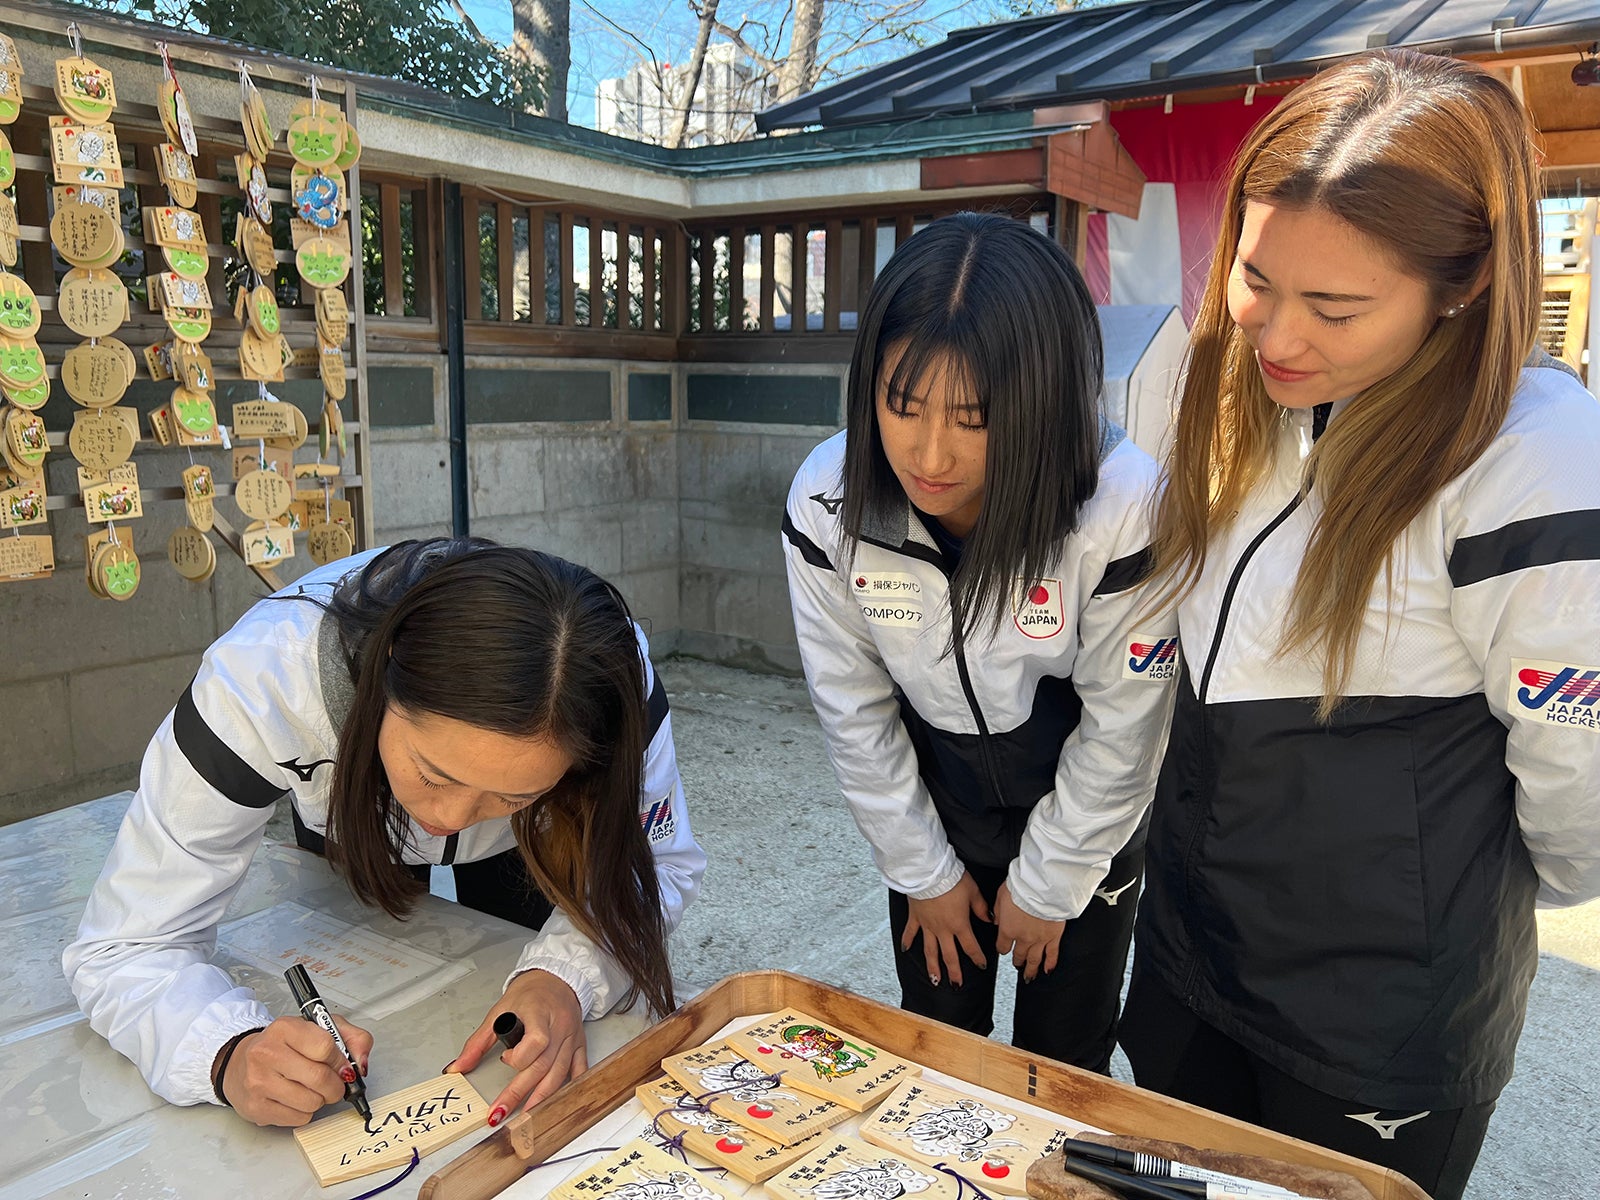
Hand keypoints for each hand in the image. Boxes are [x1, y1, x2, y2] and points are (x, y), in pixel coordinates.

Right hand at [218, 1014, 372, 1127]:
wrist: (240, 1064)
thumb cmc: (284, 1046)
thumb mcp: (320, 1029)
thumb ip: (352, 1038)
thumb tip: (362, 1063)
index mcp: (284, 1028)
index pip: (326, 1046)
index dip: (341, 1061)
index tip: (343, 1066)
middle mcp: (266, 1053)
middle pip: (320, 1078)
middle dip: (336, 1086)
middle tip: (335, 1083)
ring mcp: (258, 1082)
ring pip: (311, 1102)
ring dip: (321, 1099)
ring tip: (312, 1089)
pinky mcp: (256, 1107)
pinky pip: (298, 1118)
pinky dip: (305, 1112)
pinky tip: (296, 1098)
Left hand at [446, 969, 586, 1123]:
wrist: (557, 978)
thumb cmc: (529, 993)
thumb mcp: (499, 1011)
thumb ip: (478, 1042)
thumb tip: (457, 1067)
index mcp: (539, 1014)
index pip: (536, 1042)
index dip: (518, 1057)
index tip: (504, 1058)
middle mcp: (559, 1027)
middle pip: (543, 1065)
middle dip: (520, 1092)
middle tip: (500, 1113)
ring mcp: (571, 1038)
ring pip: (560, 1074)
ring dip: (541, 1099)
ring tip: (525, 1119)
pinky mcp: (579, 1045)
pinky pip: (579, 1070)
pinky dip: (570, 1088)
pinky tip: (558, 1103)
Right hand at [902, 871, 990, 987]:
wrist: (928, 871)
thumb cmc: (952, 879)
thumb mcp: (973, 891)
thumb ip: (981, 908)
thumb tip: (989, 919)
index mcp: (959, 924)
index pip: (970, 946)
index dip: (977, 957)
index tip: (981, 965)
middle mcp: (942, 929)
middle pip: (949, 955)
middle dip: (954, 972)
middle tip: (956, 985)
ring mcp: (927, 925)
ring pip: (930, 950)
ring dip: (932, 967)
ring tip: (935, 980)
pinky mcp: (915, 917)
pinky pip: (910, 932)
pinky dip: (908, 941)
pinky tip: (906, 950)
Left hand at [994, 882, 1065, 982]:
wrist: (1042, 887)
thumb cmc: (1022, 887)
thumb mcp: (1000, 895)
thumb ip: (997, 911)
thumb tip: (996, 920)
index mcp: (1008, 929)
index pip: (1002, 946)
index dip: (1002, 949)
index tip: (1003, 949)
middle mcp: (1023, 938)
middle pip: (1018, 955)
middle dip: (1017, 961)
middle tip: (1017, 965)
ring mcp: (1040, 939)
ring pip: (1034, 959)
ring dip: (1031, 969)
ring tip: (1029, 976)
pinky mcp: (1054, 936)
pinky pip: (1052, 954)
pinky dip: (1050, 964)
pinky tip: (1048, 970)